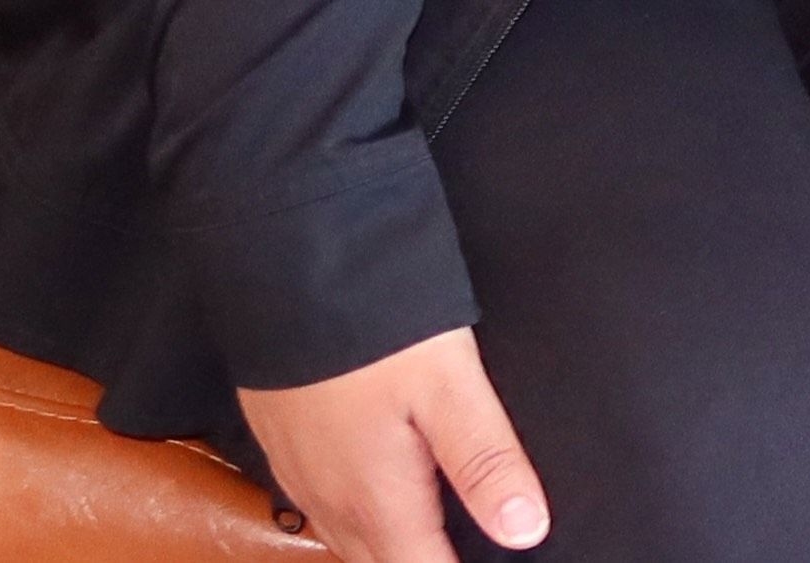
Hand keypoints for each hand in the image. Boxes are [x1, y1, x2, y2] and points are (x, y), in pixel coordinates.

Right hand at [238, 329, 549, 560]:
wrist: (284, 275)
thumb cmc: (373, 330)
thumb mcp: (450, 389)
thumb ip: (486, 462)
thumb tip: (525, 531)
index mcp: (378, 500)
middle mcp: (333, 501)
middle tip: (467, 551)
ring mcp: (302, 477)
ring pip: (350, 543)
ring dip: (390, 551)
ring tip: (434, 540)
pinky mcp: (286, 448)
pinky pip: (324, 511)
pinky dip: (359, 524)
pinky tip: (383, 502)